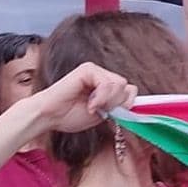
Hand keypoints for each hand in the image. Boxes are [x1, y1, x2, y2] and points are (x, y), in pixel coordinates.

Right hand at [15, 62, 135, 133]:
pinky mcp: (87, 69)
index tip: (112, 115)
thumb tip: (138, 105)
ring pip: (120, 84)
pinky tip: (89, 104)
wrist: (49, 117)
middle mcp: (102, 76)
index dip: (126, 104)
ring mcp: (95, 71)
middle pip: (127, 87)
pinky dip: (101, 97)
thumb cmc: (70, 116)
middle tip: (99, 111)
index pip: (130, 90)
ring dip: (108, 101)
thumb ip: (119, 107)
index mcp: (107, 86)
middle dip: (116, 104)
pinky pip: (107, 83)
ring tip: (92, 107)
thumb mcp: (102, 114)